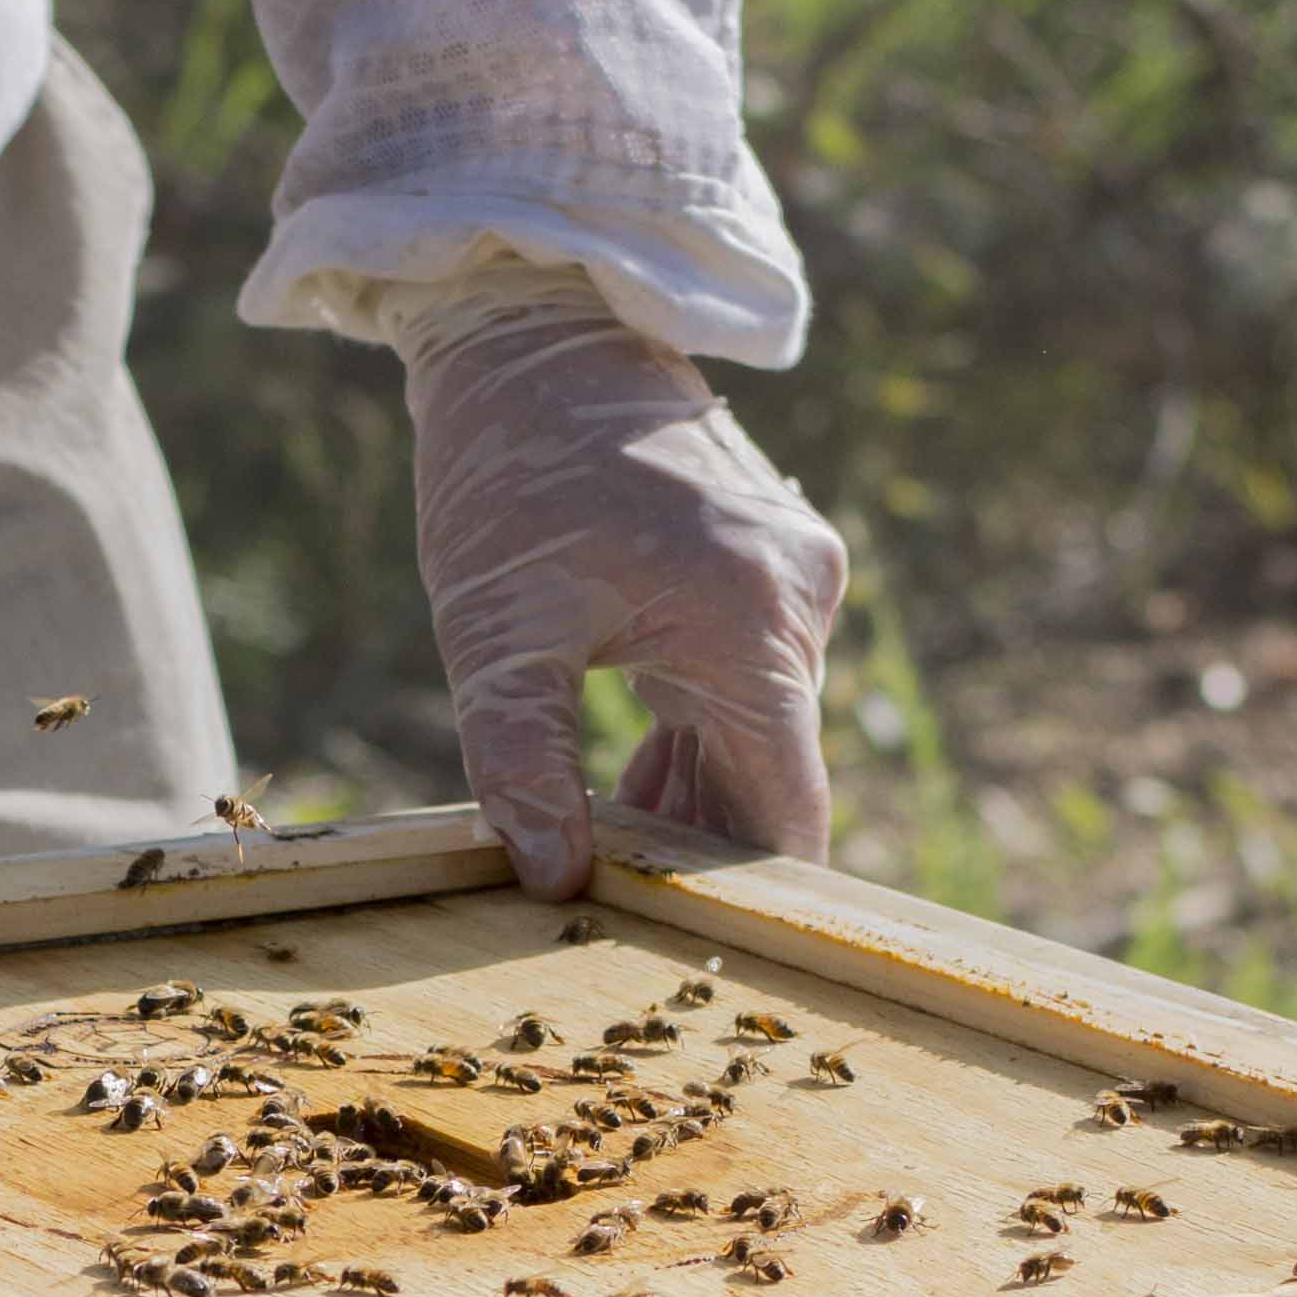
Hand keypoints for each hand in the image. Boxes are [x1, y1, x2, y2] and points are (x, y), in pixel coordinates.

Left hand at [388, 267, 849, 898]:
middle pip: (776, 778)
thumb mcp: (494, 629)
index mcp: (752, 622)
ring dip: (694, 795)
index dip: (748, 899)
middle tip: (621, 927)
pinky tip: (630, 781)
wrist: (534, 332)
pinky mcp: (775, 560)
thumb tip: (555, 885)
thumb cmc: (507, 471)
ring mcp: (798, 574)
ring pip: (763, 733)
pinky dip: (699, 735)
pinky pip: (754, 682)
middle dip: (704, 853)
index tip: (701, 965)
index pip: (785, 812)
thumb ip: (523, 763)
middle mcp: (802, 599)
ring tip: (607, 857)